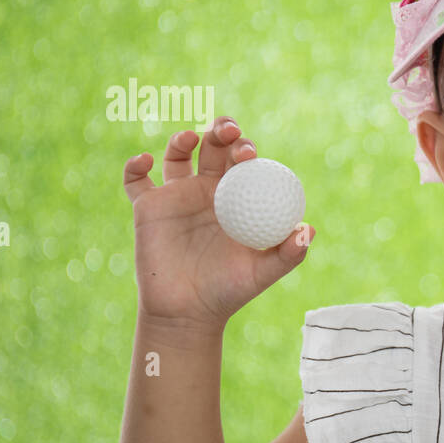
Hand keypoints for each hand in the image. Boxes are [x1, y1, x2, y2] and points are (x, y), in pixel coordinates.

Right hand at [122, 116, 314, 333]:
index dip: (246, 148)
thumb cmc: (229, 291)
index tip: (249, 153)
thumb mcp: (262, 273)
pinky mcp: (148, 207)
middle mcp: (207, 190)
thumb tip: (309, 231)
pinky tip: (144, 161)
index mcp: (238, 198)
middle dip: (221, 131)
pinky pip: (135, 180)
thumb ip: (289, 253)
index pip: (243, 161)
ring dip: (182, 139)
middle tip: (227, 131)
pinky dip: (134, 166)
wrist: (188, 312)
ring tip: (190, 137)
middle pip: (213, 147)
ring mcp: (176, 195)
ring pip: (177, 154)